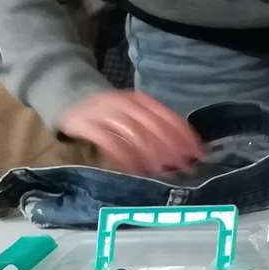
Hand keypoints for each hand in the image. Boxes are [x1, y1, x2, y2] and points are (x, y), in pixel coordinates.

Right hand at [56, 89, 204, 175]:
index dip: (183, 134)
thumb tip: (182, 153)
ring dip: (150, 152)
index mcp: (139, 100)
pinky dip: (124, 155)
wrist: (71, 104)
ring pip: (133, 131)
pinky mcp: (86, 124)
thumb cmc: (109, 118)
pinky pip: (109, 141)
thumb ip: (152, 130)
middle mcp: (124, 103)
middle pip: (153, 124)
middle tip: (182, 165)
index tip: (197, 152)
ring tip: (161, 169)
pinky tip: (134, 169)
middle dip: (170, 145)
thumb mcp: (132, 118)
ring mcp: (104, 112)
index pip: (167, 115)